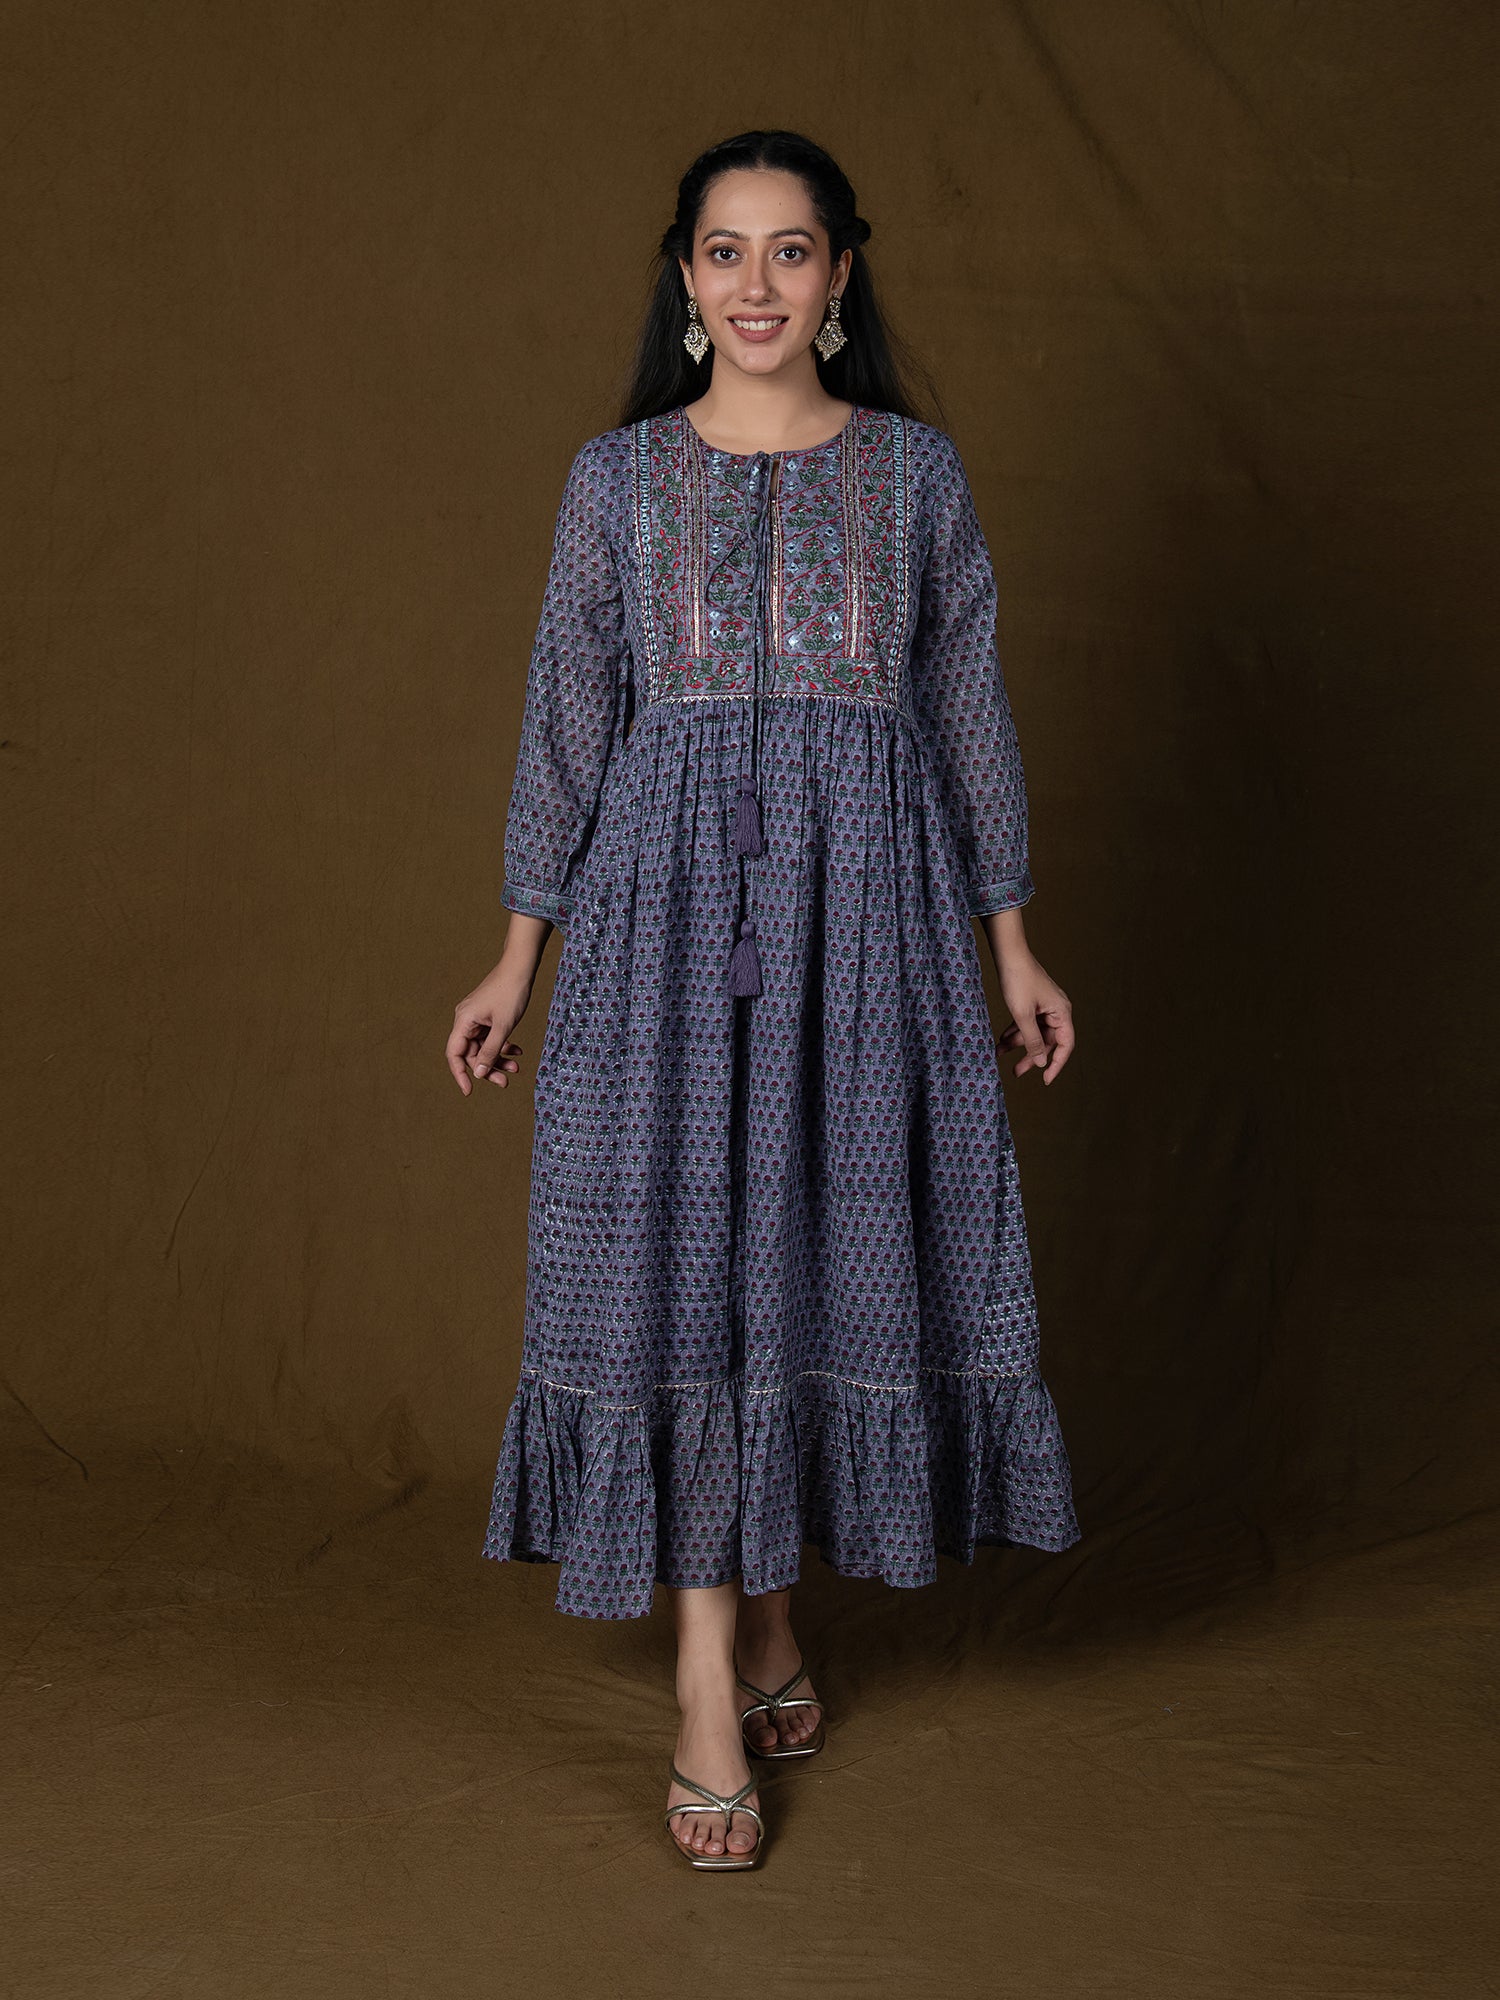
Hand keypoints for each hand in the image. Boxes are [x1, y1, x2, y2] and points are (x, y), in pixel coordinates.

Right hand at [446, 962, 532, 1094]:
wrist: (521, 967)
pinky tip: (517, 1051)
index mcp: (463, 1020)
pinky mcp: (487, 1015)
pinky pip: (490, 1036)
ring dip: (498, 1058)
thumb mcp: (503, 1027)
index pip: (454, 1054)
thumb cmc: (511, 992)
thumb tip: (478, 1074)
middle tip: (505, 1082)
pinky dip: (502, 1045)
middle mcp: (466, 1019)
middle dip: (488, 1068)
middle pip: (471, 1053)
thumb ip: (491, 1051)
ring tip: (516, 1068)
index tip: (469, 1091)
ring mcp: (476, 1017)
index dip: (460, 1074)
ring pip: (483, 1046)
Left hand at [994, 954, 1073, 1083]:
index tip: (1046, 1080)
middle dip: (1031, 1056)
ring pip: (1034, 1032)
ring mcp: (1045, 1006)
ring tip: (999, 1053)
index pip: (1065, 1045)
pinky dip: (1015, 1031)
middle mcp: (1057, 1010)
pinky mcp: (1033, 1002)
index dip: (1056, 1064)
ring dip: (1018, 1043)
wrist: (1008, 953)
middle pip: (1048, 1041)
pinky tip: (1001, 1039)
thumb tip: (1041, 1062)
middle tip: (1017, 1072)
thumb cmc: (1018, 980)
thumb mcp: (1022, 1015)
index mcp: (1062, 1012)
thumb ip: (1032, 1040)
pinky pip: (1027, 1023)